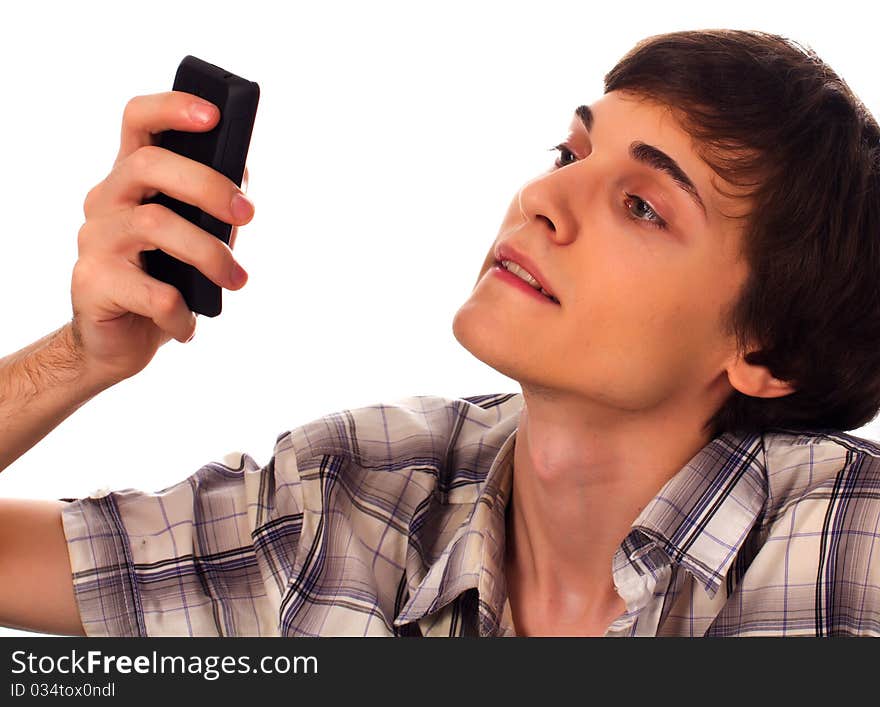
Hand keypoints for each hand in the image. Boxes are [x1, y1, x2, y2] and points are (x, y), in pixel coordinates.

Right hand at [69, 91, 253, 386]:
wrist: (118, 341)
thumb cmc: (163, 280)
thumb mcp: (194, 235)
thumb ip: (211, 205)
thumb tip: (240, 173)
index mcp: (131, 180)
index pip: (139, 121)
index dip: (173, 108)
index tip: (215, 115)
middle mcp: (106, 200)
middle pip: (149, 165)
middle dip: (208, 186)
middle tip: (246, 214)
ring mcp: (94, 240)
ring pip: (154, 225)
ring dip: (209, 254)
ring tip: (236, 280)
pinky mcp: (92, 283)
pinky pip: (153, 293)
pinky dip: (183, 311)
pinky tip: (188, 324)